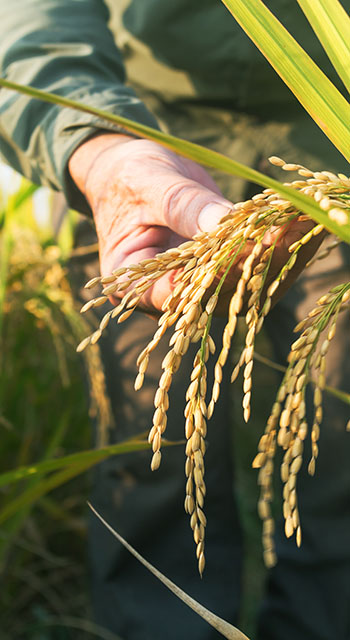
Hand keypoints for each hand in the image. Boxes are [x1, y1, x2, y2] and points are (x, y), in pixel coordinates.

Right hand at [69, 134, 323, 314]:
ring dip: (281, 255)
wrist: (133, 174)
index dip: (212, 277)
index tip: (244, 249)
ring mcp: (201, 286)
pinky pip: (256, 266)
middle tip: (292, 229)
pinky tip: (304, 220)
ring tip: (308, 220)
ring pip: (247, 285)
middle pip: (220, 294)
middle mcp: (171, 296)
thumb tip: (224, 224)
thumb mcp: (148, 184)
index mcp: (136, 284)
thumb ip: (182, 206)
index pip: (175, 294)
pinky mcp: (225, 270)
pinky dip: (281, 244)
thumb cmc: (128, 178)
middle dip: (259, 263)